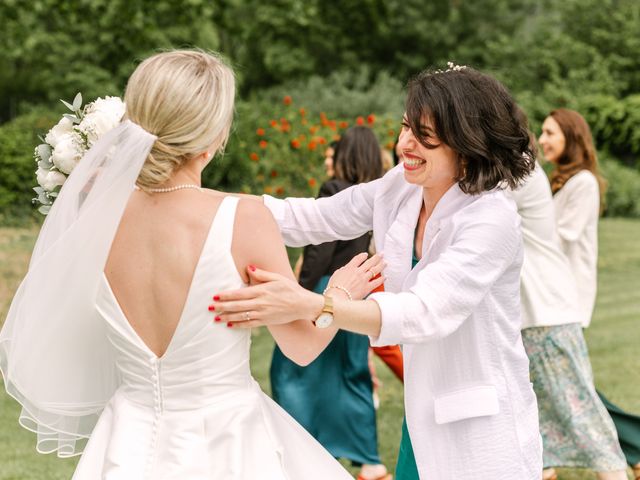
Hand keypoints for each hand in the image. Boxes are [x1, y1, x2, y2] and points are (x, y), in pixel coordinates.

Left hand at [209, 267, 323, 327]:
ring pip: (241, 316)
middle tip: (209, 308)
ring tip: (215, 318)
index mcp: (262, 291)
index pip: (240, 294)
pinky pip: (249, 324)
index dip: (226, 296)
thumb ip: (262, 274)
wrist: (303, 305)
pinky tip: (229, 325)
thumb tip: (248, 268)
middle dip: (222, 307)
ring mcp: (263, 314)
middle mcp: (260, 303)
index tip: (215, 296)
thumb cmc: (290, 289)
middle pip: (237, 306)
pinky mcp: (266, 321)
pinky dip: (239, 325)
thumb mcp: (277, 278)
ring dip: (227, 317)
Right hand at [325, 252, 384, 299]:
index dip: (363, 255)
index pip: (358, 258)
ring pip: (375, 270)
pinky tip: (385, 277)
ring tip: (385, 262)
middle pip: (370, 262)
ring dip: (381, 265)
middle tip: (381, 254)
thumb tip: (346, 269)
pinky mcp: (367, 288)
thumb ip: (343, 270)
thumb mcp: (336, 275)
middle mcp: (358, 272)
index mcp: (349, 268)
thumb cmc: (334, 288)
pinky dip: (382, 279)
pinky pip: (377, 282)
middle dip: (377, 257)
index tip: (366, 254)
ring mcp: (363, 279)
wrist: (337, 298)